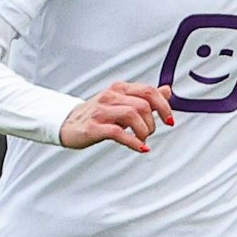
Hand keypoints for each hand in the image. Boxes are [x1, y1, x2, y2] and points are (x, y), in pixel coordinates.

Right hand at [59, 82, 173, 151]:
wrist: (67, 124)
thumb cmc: (97, 114)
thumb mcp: (122, 102)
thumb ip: (145, 98)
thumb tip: (167, 91)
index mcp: (119, 88)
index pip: (149, 91)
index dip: (164, 106)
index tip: (169, 120)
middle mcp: (110, 96)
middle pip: (143, 105)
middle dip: (152, 122)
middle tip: (149, 133)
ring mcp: (101, 111)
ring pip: (132, 115)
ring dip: (144, 131)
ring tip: (142, 139)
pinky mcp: (94, 127)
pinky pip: (118, 133)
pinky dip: (134, 142)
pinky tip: (141, 147)